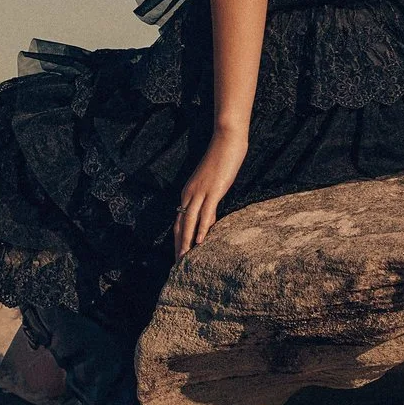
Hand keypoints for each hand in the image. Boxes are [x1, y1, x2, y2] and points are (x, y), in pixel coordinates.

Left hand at [173, 129, 248, 255]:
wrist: (226, 140)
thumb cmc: (222, 159)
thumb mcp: (213, 183)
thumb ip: (209, 200)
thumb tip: (210, 218)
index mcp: (188, 192)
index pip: (179, 220)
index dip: (177, 239)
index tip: (178, 254)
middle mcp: (190, 193)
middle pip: (180, 224)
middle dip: (178, 245)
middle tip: (177, 264)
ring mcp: (200, 192)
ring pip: (189, 222)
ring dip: (186, 242)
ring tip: (184, 259)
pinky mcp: (213, 191)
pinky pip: (205, 213)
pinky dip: (201, 229)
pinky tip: (199, 242)